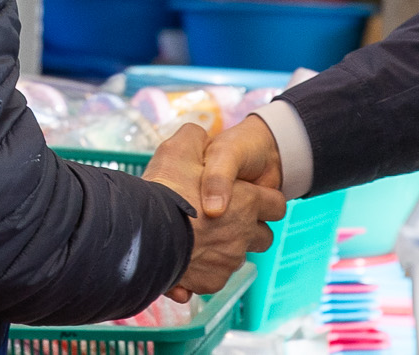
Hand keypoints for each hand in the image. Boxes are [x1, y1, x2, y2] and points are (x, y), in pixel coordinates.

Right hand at [145, 124, 285, 299]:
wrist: (142, 231)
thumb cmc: (165, 187)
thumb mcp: (180, 147)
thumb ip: (195, 138)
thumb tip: (200, 136)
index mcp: (248, 201)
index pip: (276, 205)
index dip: (263, 201)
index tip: (248, 198)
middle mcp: (244, 233)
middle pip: (263, 236)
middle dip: (248, 230)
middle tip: (222, 220)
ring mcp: (229, 260)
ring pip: (238, 258)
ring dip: (226, 250)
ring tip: (201, 239)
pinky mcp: (211, 282)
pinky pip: (217, 277)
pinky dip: (207, 271)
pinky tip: (189, 258)